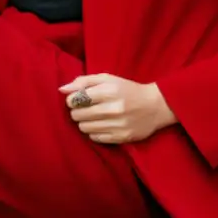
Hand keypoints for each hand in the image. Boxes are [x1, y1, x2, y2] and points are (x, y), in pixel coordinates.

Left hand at [58, 74, 176, 144]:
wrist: (155, 106)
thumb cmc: (127, 89)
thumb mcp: (107, 79)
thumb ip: (84, 81)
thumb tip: (62, 89)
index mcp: (109, 91)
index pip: (77, 99)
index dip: (72, 100)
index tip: (76, 100)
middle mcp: (113, 109)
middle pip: (78, 115)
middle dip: (76, 112)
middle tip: (83, 109)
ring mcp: (118, 125)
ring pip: (84, 128)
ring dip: (84, 123)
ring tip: (92, 117)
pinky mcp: (122, 138)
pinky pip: (95, 138)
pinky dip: (94, 132)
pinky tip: (101, 125)